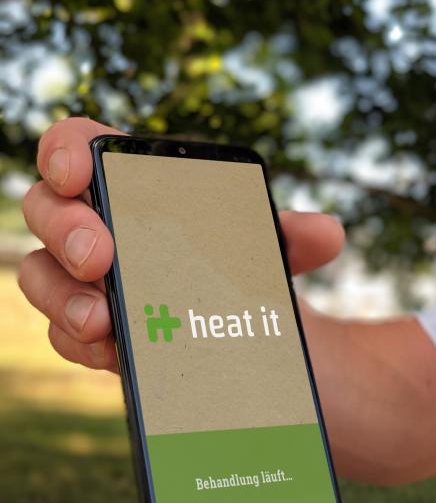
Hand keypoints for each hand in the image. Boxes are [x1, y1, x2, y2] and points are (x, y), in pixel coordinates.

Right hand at [18, 118, 343, 372]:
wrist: (250, 345)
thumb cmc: (246, 279)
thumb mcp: (270, 257)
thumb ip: (292, 237)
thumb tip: (325, 233)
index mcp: (139, 191)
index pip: (82, 148)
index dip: (66, 150)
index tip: (78, 171)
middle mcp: (104, 231)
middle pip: (48, 211)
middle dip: (66, 229)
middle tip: (101, 257)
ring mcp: (90, 285)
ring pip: (42, 277)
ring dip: (64, 297)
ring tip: (103, 322)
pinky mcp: (95, 335)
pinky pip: (66, 336)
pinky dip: (82, 343)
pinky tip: (112, 354)